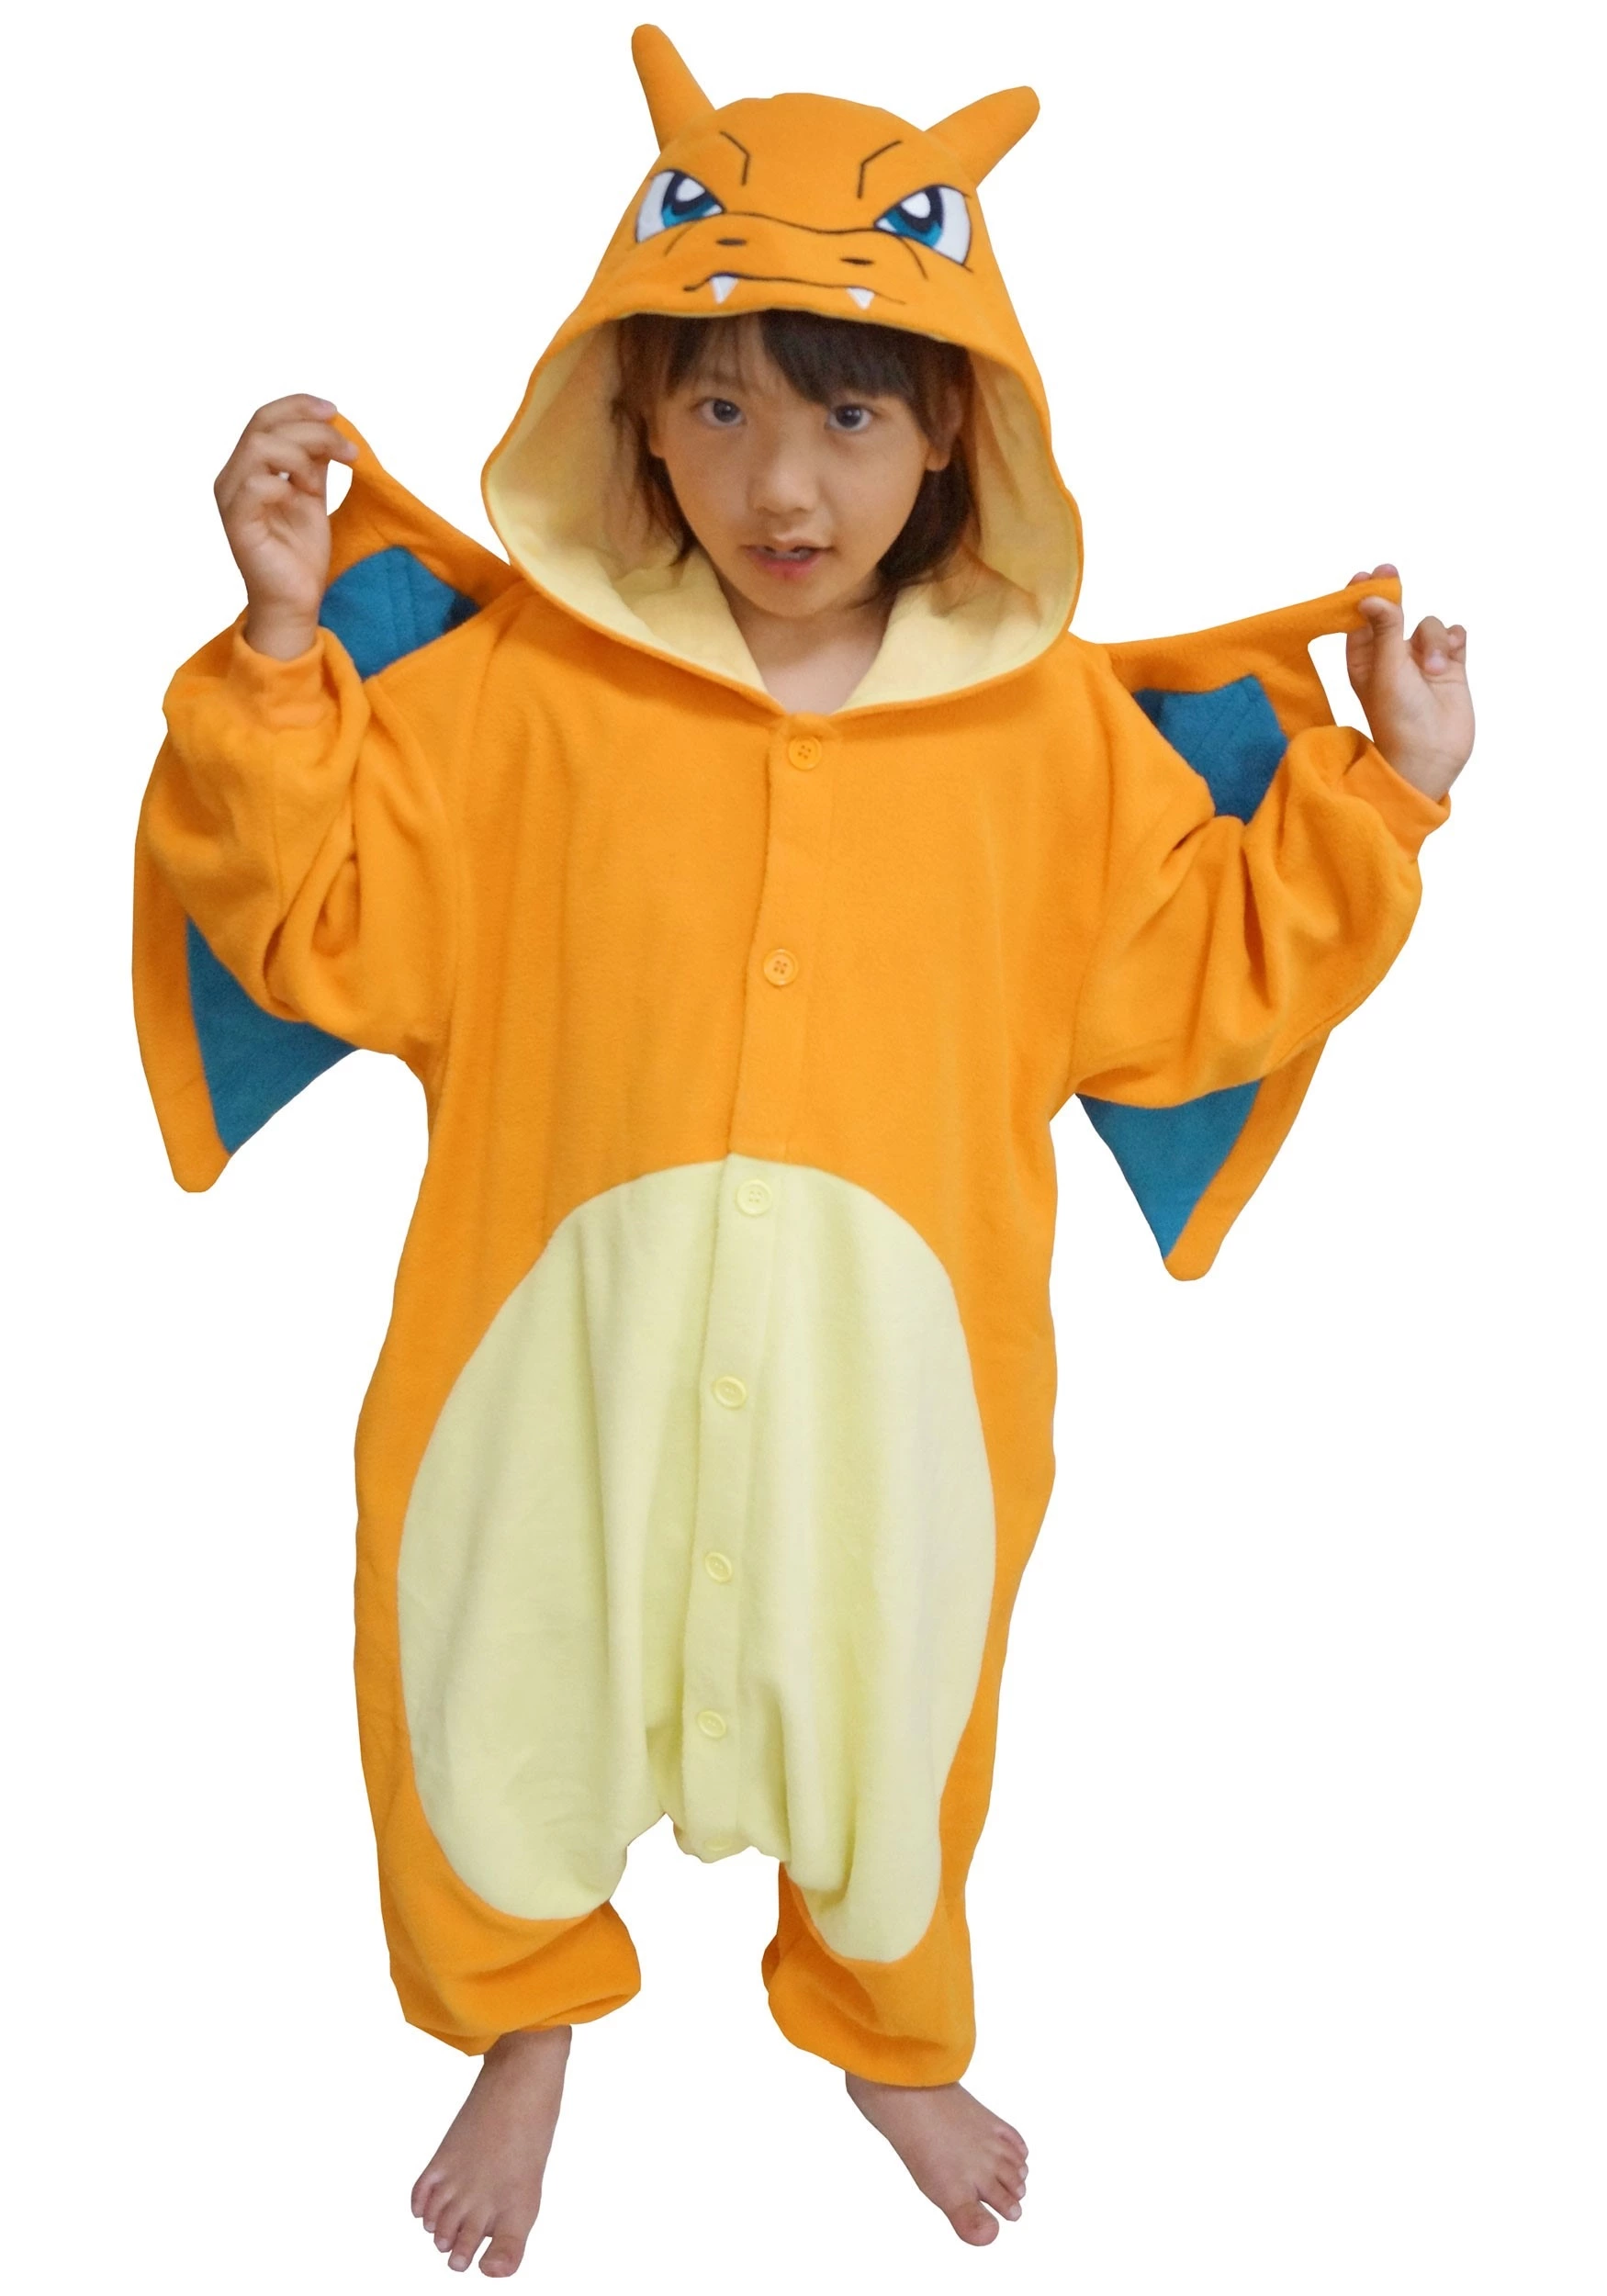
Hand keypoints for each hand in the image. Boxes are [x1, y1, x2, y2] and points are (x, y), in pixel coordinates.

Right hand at [214, 395, 357, 659]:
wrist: (295, 600)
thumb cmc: (299, 553)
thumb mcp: (313, 495)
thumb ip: (313, 461)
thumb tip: (328, 426)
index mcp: (247, 467)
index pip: (265, 417)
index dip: (298, 405)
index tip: (335, 411)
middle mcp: (232, 478)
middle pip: (263, 425)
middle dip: (311, 429)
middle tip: (347, 450)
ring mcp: (231, 500)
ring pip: (259, 447)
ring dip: (301, 456)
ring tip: (320, 484)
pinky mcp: (238, 524)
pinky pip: (255, 485)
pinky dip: (284, 484)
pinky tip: (301, 498)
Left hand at [1345, 563, 1472, 802]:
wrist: (1431, 756)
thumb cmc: (1398, 719)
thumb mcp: (1386, 669)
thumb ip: (1384, 629)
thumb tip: (1371, 595)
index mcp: (1365, 661)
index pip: (1361, 619)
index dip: (1362, 595)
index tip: (1364, 575)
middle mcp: (1393, 658)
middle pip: (1394, 613)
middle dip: (1394, 594)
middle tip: (1389, 571)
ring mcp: (1423, 662)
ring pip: (1429, 625)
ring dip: (1433, 639)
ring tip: (1433, 669)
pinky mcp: (1450, 667)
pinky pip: (1454, 637)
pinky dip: (1454, 640)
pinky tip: (1452, 655)